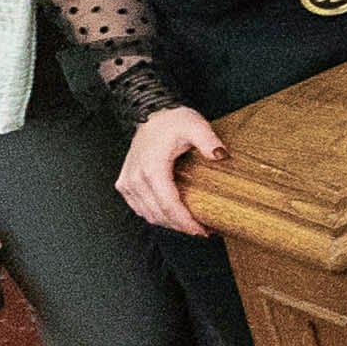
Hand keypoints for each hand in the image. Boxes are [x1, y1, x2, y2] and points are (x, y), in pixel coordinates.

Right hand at [111, 109, 225, 235]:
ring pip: (149, 215)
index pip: (169, 205)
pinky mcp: (125, 184)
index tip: (202, 231)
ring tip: (192, 225)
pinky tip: (174, 216)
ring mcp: (127, 183)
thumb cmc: (172, 121)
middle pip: (159, 214)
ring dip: (170, 223)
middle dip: (182, 226)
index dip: (186, 222)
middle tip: (204, 230)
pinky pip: (140, 209)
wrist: (150, 114)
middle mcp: (135, 179)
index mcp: (152, 168)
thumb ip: (209, 140)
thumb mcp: (195, 126)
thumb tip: (221, 155)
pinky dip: (157, 216)